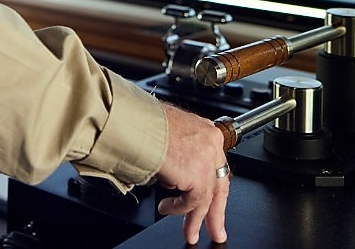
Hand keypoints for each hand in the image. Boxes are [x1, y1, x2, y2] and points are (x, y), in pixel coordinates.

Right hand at [155, 102, 228, 244]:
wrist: (134, 122)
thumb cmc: (141, 121)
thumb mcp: (167, 132)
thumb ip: (178, 150)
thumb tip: (173, 171)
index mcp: (204, 131)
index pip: (216, 164)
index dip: (212, 184)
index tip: (212, 200)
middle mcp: (211, 143)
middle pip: (219, 183)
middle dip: (216, 211)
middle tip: (217, 229)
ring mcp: (207, 159)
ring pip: (207, 197)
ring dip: (195, 219)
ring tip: (189, 233)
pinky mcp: (198, 175)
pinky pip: (193, 202)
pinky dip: (179, 210)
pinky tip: (167, 209)